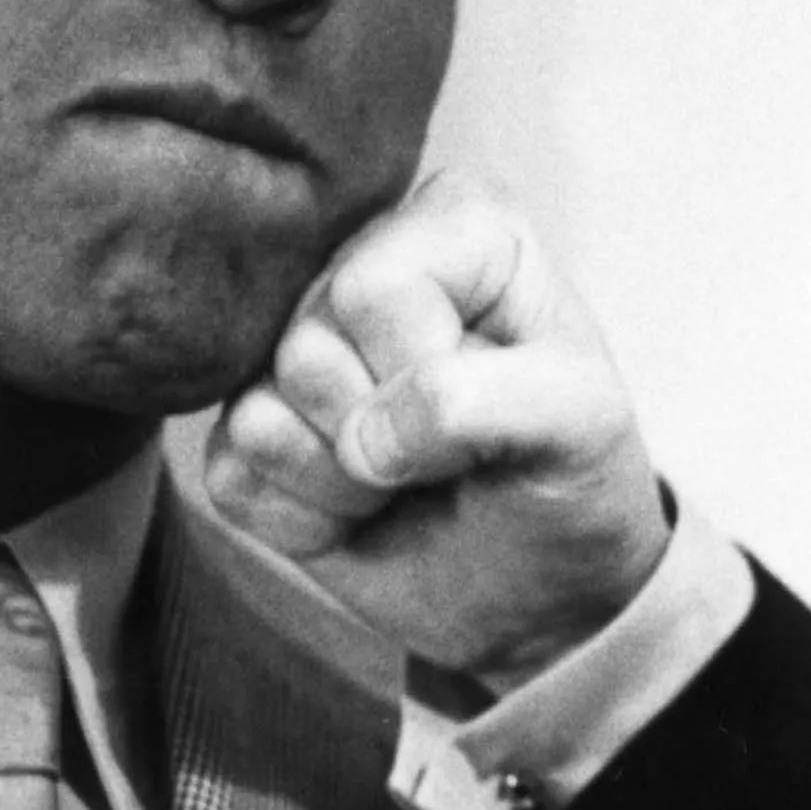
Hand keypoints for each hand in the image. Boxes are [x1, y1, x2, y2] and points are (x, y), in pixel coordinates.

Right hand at [203, 175, 670, 685]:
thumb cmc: (573, 479)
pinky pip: (229, 477)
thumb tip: (367, 434)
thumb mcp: (581, 425)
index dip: (420, 369)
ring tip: (410, 478)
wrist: (543, 584)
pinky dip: (306, 519)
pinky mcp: (250, 431)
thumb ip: (484, 400)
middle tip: (448, 456)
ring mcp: (296, 346)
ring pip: (257, 412)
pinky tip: (363, 509)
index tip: (487, 407)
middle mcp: (364, 263)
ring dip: (347, 481)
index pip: (374, 289)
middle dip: (383, 431)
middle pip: (306, 348)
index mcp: (458, 225)